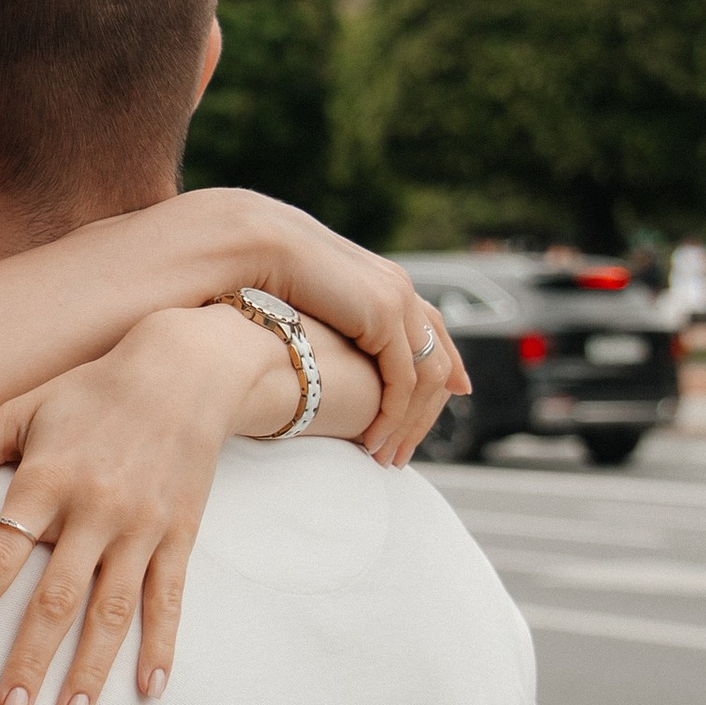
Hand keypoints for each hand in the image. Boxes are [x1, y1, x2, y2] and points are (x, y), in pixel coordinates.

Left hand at [0, 303, 285, 704]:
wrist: (184, 369)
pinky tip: (149, 690)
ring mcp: (141, 526)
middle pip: (57, 597)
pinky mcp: (179, 535)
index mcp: (47, 479)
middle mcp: (95, 508)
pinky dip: (162, 646)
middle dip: (30, 658)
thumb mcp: (21, 412)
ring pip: (114, 610)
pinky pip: (169, 599)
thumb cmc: (88, 393)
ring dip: (92, 668)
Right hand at [238, 205, 464, 462]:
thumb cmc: (261, 282)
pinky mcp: (382, 315)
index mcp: (383, 283)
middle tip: (405, 449)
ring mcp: (396, 299)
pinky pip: (404, 379)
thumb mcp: (306, 310)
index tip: (453, 395)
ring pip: (428, 376)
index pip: (431, 328)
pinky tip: (373, 440)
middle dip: (430, 408)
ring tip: (386, 456)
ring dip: (410, 422)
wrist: (252, 248)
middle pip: (437, 356)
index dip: (445, 364)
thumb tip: (315, 359)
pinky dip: (394, 415)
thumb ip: (326, 330)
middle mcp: (398, 289)